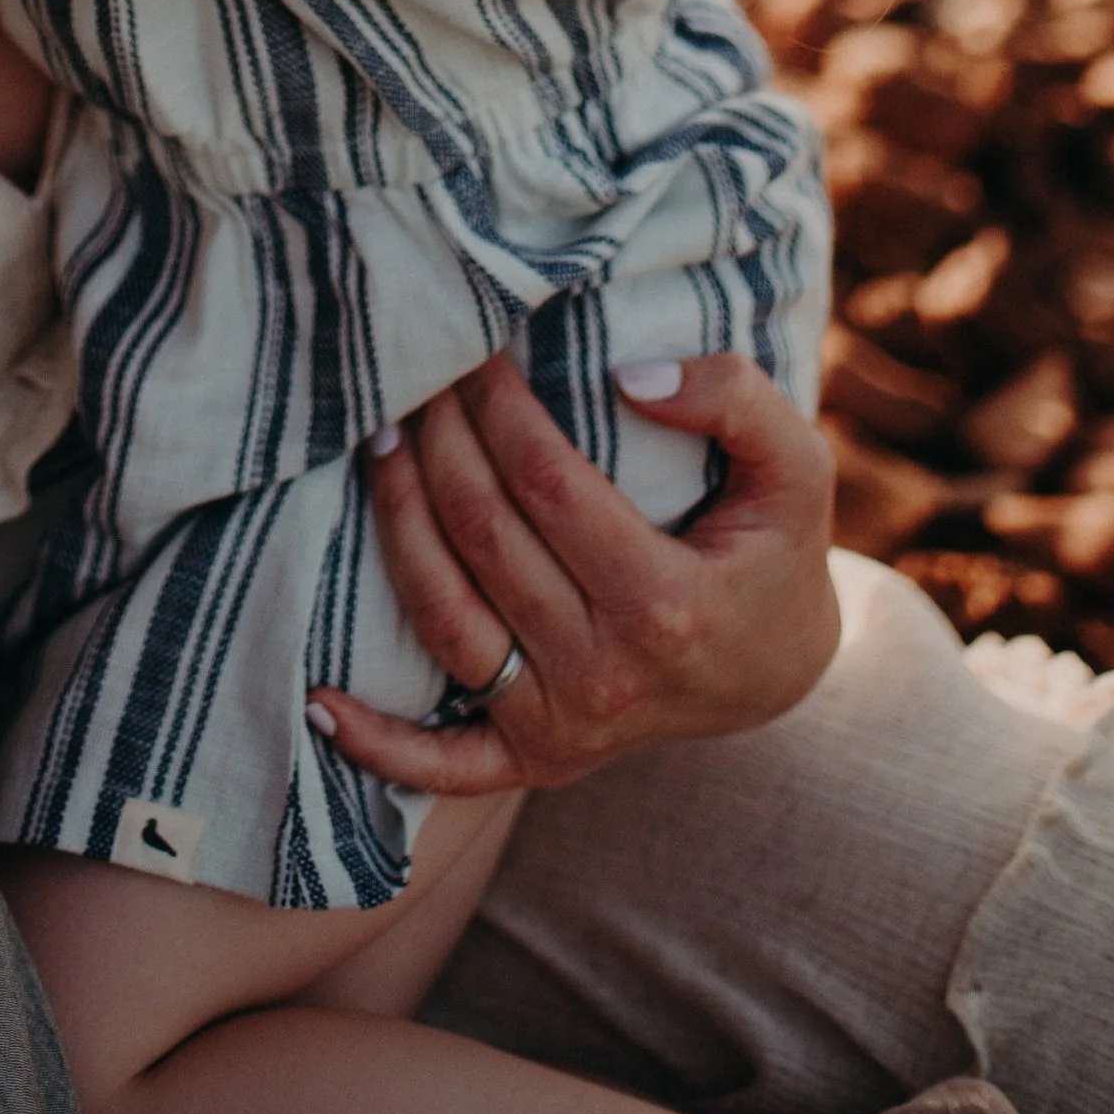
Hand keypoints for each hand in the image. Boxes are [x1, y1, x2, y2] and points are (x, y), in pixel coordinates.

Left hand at [308, 352, 839, 797]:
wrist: (775, 670)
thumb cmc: (774, 550)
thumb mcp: (796, 465)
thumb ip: (734, 400)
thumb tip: (627, 374)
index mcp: (667, 604)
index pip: (546, 483)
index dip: (498, 407)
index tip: (475, 348)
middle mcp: (607, 676)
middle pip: (484, 536)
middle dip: (440, 440)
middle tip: (417, 373)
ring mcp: (564, 728)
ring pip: (443, 615)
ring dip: (396, 522)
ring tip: (379, 443)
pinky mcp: (534, 762)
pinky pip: (440, 765)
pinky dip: (375, 743)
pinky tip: (317, 698)